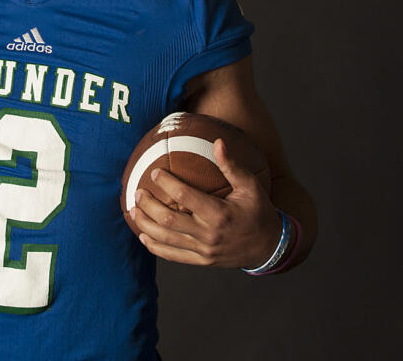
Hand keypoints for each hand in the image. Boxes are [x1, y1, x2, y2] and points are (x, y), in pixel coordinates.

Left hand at [131, 138, 278, 267]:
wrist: (269, 247)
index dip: (167, 184)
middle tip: (138, 192)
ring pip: (166, 239)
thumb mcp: (250, 186)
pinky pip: (172, 256)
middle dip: (149, 205)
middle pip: (169, 220)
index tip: (154, 173)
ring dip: (146, 225)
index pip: (186, 197)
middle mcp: (209, 234)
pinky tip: (143, 236)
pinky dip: (155, 246)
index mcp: (220, 214)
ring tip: (133, 210)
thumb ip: (232, 165)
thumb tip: (217, 141)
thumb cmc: (259, 211)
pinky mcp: (201, 261)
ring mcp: (204, 251)